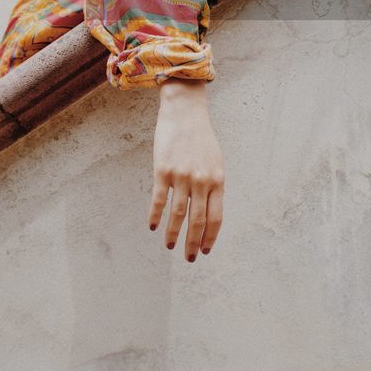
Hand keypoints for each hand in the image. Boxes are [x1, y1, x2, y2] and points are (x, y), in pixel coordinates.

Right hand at [148, 78, 223, 261]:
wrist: (185, 111)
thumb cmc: (201, 137)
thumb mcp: (215, 161)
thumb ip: (213, 185)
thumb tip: (208, 211)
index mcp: (218, 180)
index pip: (216, 217)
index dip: (210, 236)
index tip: (205, 250)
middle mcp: (202, 181)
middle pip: (198, 220)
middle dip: (193, 243)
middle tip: (189, 259)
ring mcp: (182, 176)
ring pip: (178, 214)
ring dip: (173, 234)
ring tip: (170, 246)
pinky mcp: (163, 170)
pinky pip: (159, 199)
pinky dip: (155, 215)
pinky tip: (152, 227)